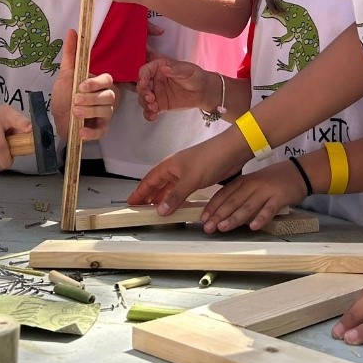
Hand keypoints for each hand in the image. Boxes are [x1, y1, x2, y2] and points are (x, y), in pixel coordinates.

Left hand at [54, 29, 121, 141]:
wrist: (57, 119)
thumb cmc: (64, 95)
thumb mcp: (66, 74)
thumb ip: (71, 54)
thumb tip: (72, 31)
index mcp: (99, 83)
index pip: (107, 79)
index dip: (96, 83)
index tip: (81, 85)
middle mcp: (105, 97)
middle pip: (109, 96)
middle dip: (92, 99)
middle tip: (76, 100)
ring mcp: (104, 114)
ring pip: (106, 112)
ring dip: (90, 112)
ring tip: (75, 113)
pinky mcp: (100, 129)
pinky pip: (101, 131)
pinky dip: (91, 133)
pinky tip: (81, 131)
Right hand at [127, 129, 249, 214]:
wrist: (232, 151)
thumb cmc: (211, 157)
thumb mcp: (191, 179)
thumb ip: (175, 196)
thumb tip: (161, 210)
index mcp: (169, 165)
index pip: (148, 180)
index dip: (139, 192)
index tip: (131, 203)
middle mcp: (174, 169)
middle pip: (156, 185)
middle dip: (147, 197)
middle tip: (140, 210)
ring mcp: (184, 174)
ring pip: (167, 189)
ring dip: (160, 199)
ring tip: (154, 211)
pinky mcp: (195, 179)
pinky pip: (179, 191)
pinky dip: (174, 199)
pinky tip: (173, 206)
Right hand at [137, 49, 211, 120]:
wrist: (202, 92)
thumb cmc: (195, 76)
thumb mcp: (187, 70)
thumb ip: (176, 69)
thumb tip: (164, 68)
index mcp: (159, 67)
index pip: (146, 70)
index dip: (142, 76)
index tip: (144, 83)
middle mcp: (155, 80)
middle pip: (141, 85)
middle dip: (143, 92)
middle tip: (150, 97)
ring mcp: (156, 93)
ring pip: (143, 98)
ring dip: (145, 103)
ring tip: (154, 107)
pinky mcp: (159, 104)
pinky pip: (149, 109)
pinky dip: (148, 113)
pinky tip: (153, 116)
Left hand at [197, 161, 305, 232]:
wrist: (298, 172)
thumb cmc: (272, 181)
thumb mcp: (253, 184)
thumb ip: (240, 196)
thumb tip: (222, 214)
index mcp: (243, 181)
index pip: (224, 194)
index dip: (213, 206)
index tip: (203, 218)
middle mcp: (252, 184)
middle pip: (233, 201)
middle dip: (219, 215)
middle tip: (208, 227)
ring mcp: (266, 190)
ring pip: (248, 206)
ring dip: (234, 218)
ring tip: (223, 228)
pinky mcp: (279, 197)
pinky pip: (269, 209)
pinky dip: (261, 218)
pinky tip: (253, 227)